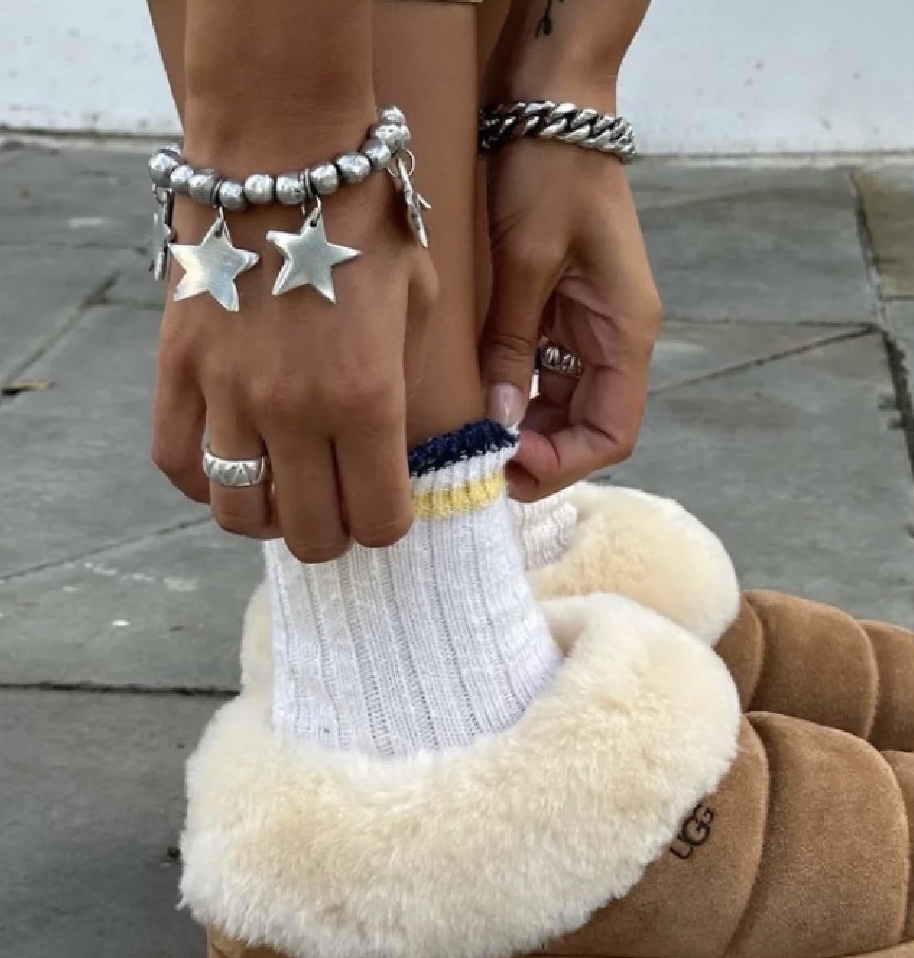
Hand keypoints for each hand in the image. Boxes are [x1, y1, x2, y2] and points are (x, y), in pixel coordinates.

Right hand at [152, 175, 437, 559]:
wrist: (282, 153)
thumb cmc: (367, 223)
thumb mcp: (424, 301)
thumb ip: (414, 384)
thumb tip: (404, 444)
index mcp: (367, 399)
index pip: (378, 520)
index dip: (388, 524)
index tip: (387, 504)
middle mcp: (295, 411)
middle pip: (308, 534)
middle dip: (332, 532)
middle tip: (339, 504)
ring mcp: (228, 393)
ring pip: (236, 513)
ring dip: (267, 516)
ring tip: (284, 488)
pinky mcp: (179, 368)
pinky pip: (176, 462)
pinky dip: (204, 480)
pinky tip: (231, 461)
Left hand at [479, 139, 660, 500]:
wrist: (555, 105)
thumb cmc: (550, 173)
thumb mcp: (525, 260)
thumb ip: (512, 346)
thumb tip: (499, 423)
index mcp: (625, 332)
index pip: (614, 434)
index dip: (564, 462)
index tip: (506, 460)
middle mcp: (617, 339)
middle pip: (590, 428)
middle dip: (540, 451)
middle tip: (478, 457)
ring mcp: (592, 326)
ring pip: (568, 406)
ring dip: (528, 427)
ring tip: (475, 432)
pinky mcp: (567, 311)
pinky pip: (551, 373)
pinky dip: (521, 394)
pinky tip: (482, 395)